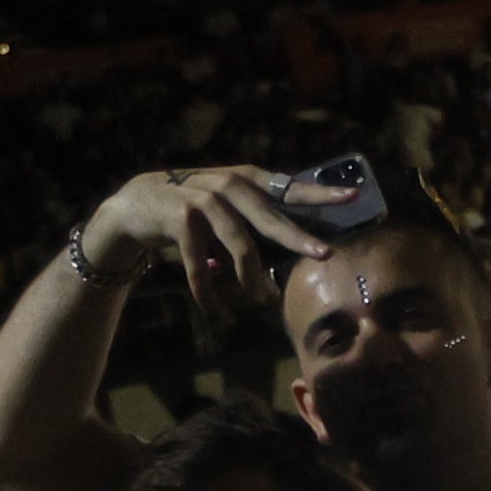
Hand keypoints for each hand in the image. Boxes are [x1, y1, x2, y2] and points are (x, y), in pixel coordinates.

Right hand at [81, 166, 356, 327]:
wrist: (136, 205)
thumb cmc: (192, 211)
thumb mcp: (228, 207)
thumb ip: (259, 218)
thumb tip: (303, 246)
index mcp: (247, 180)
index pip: (291, 186)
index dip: (321, 193)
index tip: (353, 197)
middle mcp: (229, 184)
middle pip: (271, 217)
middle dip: (299, 238)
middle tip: (324, 255)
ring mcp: (205, 199)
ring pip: (240, 245)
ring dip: (251, 279)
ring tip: (259, 302)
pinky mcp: (181, 218)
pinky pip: (202, 262)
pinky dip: (209, 290)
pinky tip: (215, 309)